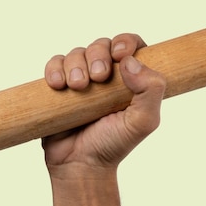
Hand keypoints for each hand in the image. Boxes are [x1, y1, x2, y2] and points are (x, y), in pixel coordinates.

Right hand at [42, 34, 165, 177]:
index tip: (120, 54)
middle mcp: (107, 75)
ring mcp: (82, 78)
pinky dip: (55, 69)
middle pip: (102, 45)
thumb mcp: (143, 121)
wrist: (80, 164)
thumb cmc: (114, 144)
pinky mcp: (60, 86)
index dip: (126, 41)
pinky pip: (55, 64)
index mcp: (132, 78)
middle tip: (97, 78)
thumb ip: (151, 91)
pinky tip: (58, 85)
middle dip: (98, 55)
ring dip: (75, 65)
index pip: (131, 45)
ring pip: (77, 52)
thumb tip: (130, 62)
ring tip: (77, 87)